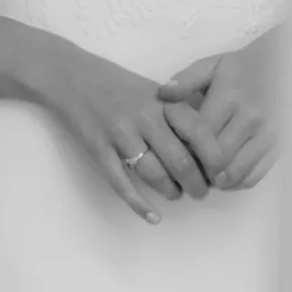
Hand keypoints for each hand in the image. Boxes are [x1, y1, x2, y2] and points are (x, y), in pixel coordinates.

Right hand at [37, 42, 213, 225]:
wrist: (70, 75)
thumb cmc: (117, 83)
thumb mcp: (152, 90)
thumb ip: (177, 112)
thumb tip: (206, 147)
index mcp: (162, 100)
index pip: (199, 131)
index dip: (214, 157)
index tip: (220, 174)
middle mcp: (144, 116)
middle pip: (180, 160)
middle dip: (196, 184)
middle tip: (201, 193)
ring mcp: (119, 133)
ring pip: (154, 174)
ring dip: (170, 192)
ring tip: (175, 194)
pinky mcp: (98, 149)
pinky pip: (121, 183)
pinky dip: (139, 204)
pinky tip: (152, 216)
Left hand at [156, 26, 280, 190]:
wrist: (282, 66)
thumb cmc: (241, 68)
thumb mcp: (212, 65)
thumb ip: (186, 79)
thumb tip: (163, 95)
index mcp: (229, 96)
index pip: (199, 134)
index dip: (183, 147)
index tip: (174, 152)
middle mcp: (250, 117)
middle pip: (217, 157)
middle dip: (198, 168)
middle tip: (186, 171)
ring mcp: (268, 134)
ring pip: (235, 171)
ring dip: (216, 179)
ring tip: (204, 175)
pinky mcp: (279, 146)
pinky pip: (255, 176)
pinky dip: (236, 183)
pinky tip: (226, 176)